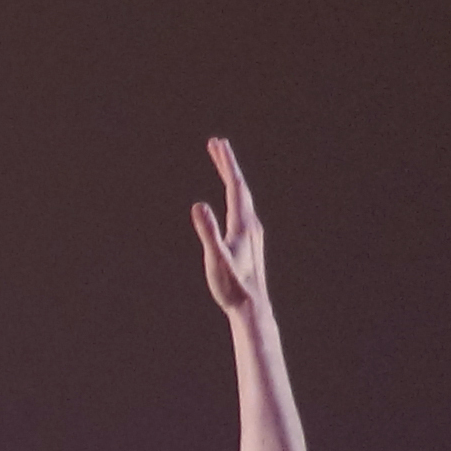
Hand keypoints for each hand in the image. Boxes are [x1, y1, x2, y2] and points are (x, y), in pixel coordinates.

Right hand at [193, 136, 267, 319]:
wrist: (252, 306)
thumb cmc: (232, 286)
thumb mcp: (215, 259)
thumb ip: (208, 232)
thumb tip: (198, 205)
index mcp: (243, 224)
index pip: (235, 185)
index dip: (226, 163)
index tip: (217, 144)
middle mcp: (251, 224)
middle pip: (240, 187)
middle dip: (227, 164)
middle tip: (217, 144)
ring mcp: (252, 232)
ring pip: (242, 197)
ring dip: (232, 177)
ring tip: (223, 165)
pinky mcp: (249, 241)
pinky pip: (242, 208)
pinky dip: (235, 194)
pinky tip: (233, 199)